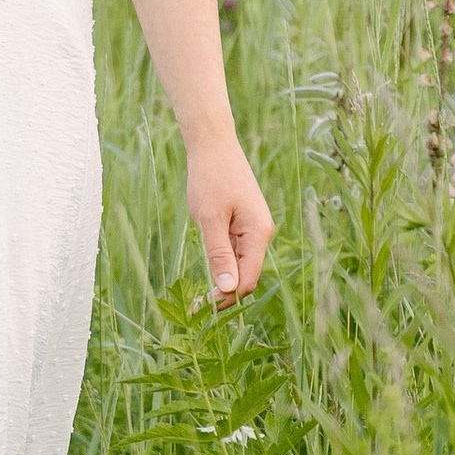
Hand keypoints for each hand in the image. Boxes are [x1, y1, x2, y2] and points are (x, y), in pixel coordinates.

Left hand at [185, 136, 273, 303]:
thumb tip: (228, 289)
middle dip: (224, 293)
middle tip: (194, 307)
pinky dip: (221, 263)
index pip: (248, 279)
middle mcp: (261, 234)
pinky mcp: (243, 224)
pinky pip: (235, 251)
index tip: (201, 309)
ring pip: (240, 265)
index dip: (228, 298)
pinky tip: (205, 269)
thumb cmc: (210, 178)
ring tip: (196, 296)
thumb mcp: (209, 218)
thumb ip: (219, 254)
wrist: (213, 145)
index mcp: (258, 234)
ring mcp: (253, 229)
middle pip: (246, 275)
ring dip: (221, 279)